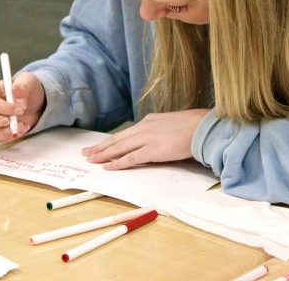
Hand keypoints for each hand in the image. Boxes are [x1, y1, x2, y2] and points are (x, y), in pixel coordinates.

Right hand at [0, 72, 45, 141]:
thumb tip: (17, 91)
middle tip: (8, 122)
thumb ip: (22, 86)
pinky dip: (10, 136)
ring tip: (22, 126)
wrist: (33, 103)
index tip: (20, 110)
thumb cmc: (25, 90)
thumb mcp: (28, 82)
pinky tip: (23, 128)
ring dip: (3, 133)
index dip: (3, 107)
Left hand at [82, 109, 209, 169]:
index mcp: (149, 121)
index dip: (111, 140)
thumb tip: (157, 140)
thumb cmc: (193, 126)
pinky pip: (130, 158)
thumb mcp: (172, 125)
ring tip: (91, 159)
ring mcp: (147, 139)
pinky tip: (108, 167)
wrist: (202, 127)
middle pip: (117, 139)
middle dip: (100, 147)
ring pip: (119, 148)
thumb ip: (160, 132)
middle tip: (86, 152)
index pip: (125, 133)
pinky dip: (118, 163)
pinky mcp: (152, 150)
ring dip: (103, 155)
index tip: (99, 145)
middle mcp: (144, 128)